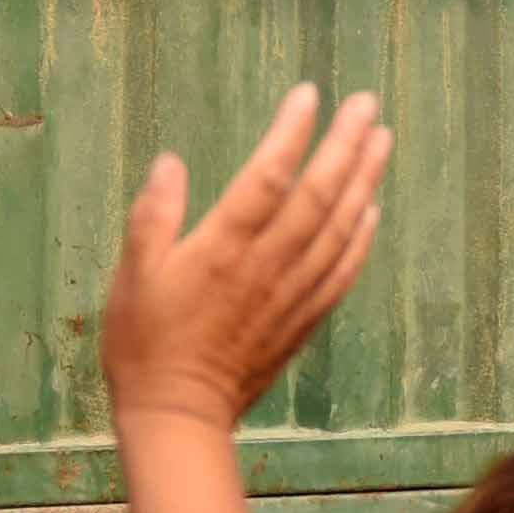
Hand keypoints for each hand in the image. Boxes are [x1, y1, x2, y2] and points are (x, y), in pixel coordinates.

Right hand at [102, 85, 390, 437]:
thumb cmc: (144, 344)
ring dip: (364, 181)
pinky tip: (373, 209)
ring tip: (381, 140)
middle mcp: (266, 267)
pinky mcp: (303, 320)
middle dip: (346, 145)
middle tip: (368, 104)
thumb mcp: (132, 276)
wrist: (178, 417)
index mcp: (222, 250)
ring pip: (340, 229)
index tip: (310, 95)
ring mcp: (291, 295)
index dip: (291, 133)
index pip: (268, 178)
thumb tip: (171, 163)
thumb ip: (153, 216)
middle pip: (318, 196)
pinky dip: (362, 237)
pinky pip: (343, 272)